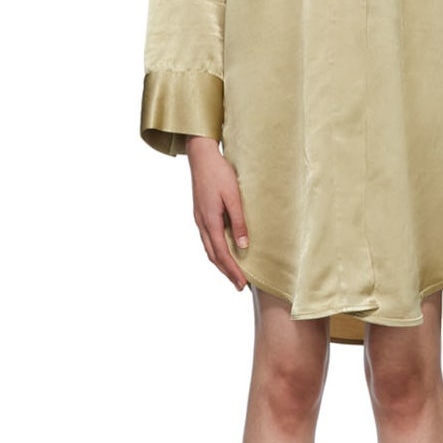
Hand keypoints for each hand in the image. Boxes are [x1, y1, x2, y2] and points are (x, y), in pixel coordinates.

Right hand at [186, 135, 249, 289]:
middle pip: (213, 255)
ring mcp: (199, 219)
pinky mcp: (200, 213)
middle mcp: (202, 223)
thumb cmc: (219, 174)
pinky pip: (208, 238)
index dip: (232, 270)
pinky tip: (224, 251)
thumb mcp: (234, 197)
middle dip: (226, 271)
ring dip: (220, 262)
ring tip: (233, 272)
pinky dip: (216, 250)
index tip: (242, 284)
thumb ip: (238, 221)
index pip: (221, 254)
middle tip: (239, 285)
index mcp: (210, 221)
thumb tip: (243, 245)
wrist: (201, 157)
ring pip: (209, 248)